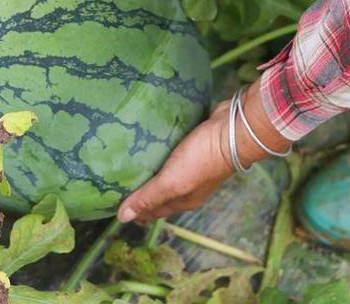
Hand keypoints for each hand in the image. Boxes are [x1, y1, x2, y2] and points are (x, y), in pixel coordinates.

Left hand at [117, 79, 291, 222]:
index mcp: (183, 200)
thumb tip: (123, 218)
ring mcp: (193, 167)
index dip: (135, 211)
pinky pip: (172, 155)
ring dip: (150, 173)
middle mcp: (188, 187)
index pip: (154, 211)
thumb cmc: (202, 159)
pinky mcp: (193, 147)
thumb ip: (148, 198)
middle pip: (159, 194)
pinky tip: (149, 147)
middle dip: (141, 193)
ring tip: (129, 166)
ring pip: (166, 174)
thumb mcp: (172, 182)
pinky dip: (159, 156)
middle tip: (117, 186)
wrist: (233, 130)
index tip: (115, 207)